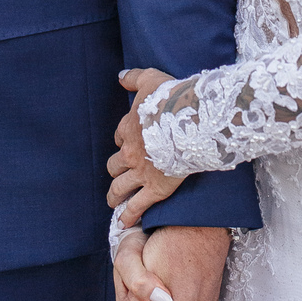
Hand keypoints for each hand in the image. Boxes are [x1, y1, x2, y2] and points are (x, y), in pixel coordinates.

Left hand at [107, 67, 184, 225]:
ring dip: (115, 195)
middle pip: (115, 165)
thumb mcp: (150, 79)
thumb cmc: (171, 98)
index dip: (124, 141)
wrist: (188, 121)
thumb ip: (134, 78)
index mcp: (128, 128)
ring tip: (113, 201)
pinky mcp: (155, 189)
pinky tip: (123, 223)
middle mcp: (130, 153)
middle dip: (116, 169)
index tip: (130, 143)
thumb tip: (120, 76)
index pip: (120, 138)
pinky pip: (136, 206)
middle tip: (118, 175)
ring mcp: (141, 173)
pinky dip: (128, 215)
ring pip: (119, 187)